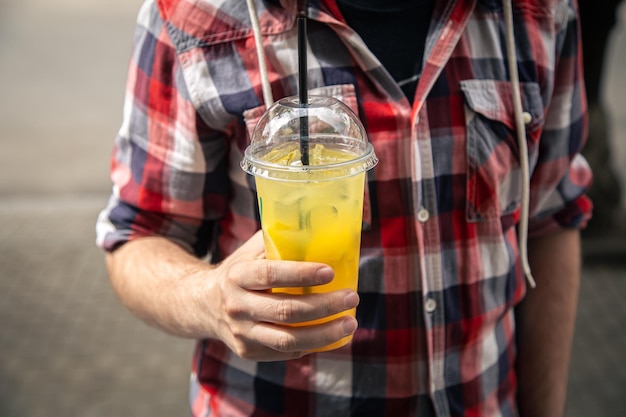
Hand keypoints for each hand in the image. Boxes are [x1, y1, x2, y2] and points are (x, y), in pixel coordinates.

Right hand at [199, 231, 358, 360]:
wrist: (203, 304)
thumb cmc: (240, 271)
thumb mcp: (250, 252)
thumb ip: (278, 241)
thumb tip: (321, 226)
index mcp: (237, 275)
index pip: (271, 274)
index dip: (301, 274)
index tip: (330, 272)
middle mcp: (236, 306)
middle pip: (286, 310)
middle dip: (324, 305)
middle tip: (351, 297)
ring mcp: (242, 333)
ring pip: (289, 339)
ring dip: (325, 333)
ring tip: (350, 323)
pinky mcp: (248, 351)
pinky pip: (286, 352)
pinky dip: (312, 344)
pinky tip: (332, 335)